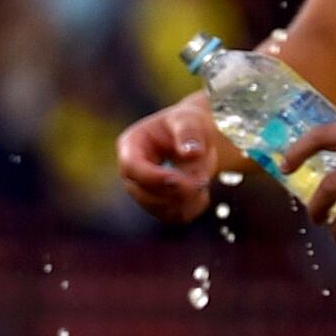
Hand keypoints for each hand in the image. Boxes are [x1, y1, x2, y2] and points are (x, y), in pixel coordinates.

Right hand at [115, 97, 226, 223]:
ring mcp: (144, 188)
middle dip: (172, 192)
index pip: (131, 168)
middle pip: (141, 192)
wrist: (199, 135)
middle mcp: (132, 170)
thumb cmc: (191, 122)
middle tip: (202, 182)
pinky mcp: (159, 202)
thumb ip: (189, 133)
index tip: (179, 179)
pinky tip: (202, 196)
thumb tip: (192, 153)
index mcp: (132, 145)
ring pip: (156, 208)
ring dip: (182, 202)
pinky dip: (188, 210)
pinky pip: (170, 216)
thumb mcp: (190, 119)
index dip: (152, 177)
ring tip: (204, 184)